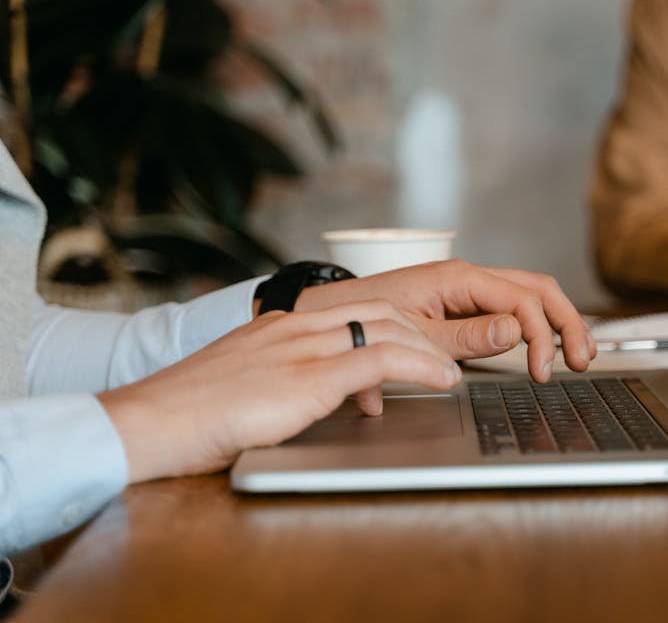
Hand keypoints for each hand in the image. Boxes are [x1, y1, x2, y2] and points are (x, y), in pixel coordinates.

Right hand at [98, 302, 461, 482]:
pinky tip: (441, 380)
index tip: (418, 342)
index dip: (395, 324)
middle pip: (379, 311)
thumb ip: (282, 380)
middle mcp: (295, 327)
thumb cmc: (191, 414)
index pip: (353, 310)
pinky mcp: (307, 377)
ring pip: (386, 327)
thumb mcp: (246, 385)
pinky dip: (420, 366)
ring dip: (429, 347)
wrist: (152, 422)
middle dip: (421, 332)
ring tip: (450, 370)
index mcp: (280, 325)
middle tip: (445, 356)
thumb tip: (316, 398)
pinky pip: (380, 360)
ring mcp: (302, 348)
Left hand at [294, 260, 596, 381]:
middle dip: (567, 322)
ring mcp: (468, 289)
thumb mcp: (414, 333)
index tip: (541, 371)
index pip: (521, 301)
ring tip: (577, 352)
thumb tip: (514, 332)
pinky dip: (537, 323)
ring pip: (530, 294)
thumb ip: (465, 336)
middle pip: (538, 289)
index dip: (541, 336)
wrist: (332, 312)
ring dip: (559, 321)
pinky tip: (548, 343)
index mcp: (458, 278)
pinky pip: (512, 305)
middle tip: (581, 359)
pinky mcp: (464, 303)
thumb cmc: (363, 318)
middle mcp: (468, 277)